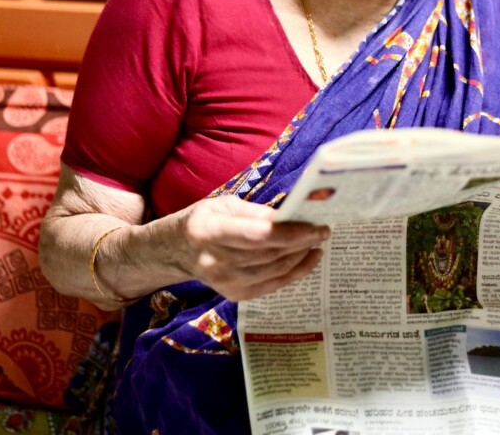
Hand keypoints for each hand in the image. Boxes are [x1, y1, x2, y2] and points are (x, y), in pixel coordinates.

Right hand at [176, 195, 329, 300]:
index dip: (290, 232)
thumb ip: (255, 212)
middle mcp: (215, 261)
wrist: (176, 251)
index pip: (257, 235)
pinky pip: (271, 285)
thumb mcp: (223, 205)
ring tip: (317, 242)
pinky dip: (294, 273)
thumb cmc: (203, 220)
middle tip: (323, 230)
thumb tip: (289, 216)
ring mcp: (224, 282)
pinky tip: (307, 259)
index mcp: (209, 231)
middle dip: (301, 242)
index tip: (315, 224)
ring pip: (274, 271)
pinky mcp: (233, 295)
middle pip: (269, 254)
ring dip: (301, 257)